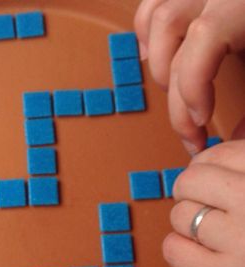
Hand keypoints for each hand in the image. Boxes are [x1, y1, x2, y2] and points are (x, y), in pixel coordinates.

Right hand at [134, 0, 244, 153]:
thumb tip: (237, 138)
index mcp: (244, 1)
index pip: (205, 37)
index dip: (193, 87)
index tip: (202, 123)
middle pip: (172, 32)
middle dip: (174, 91)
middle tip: (190, 128)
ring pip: (157, 16)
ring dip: (156, 60)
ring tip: (169, 92)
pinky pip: (155, 4)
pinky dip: (148, 34)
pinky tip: (158, 56)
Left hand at [163, 139, 244, 266]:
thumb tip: (232, 129)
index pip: (224, 153)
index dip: (210, 165)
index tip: (215, 179)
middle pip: (192, 180)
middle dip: (191, 191)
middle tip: (205, 206)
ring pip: (180, 214)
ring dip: (188, 224)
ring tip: (213, 236)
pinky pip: (173, 248)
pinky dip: (181, 250)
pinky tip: (203, 256)